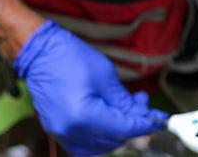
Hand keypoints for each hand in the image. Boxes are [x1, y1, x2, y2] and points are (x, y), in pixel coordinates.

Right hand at [14, 21, 166, 155]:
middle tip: (141, 104)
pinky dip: (101, 135)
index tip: (158, 119)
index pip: (123, 129)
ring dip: (118, 130)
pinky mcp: (57, 130)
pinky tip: (109, 117)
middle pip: (113, 139)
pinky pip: (85, 144)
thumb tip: (142, 116)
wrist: (39, 53)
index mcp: (83, 116)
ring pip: (100, 145)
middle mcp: (70, 130)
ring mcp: (61, 133)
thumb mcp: (105, 76)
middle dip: (132, 124)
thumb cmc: (69, 58)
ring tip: (125, 107)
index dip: (144, 124)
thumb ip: (125, 102)